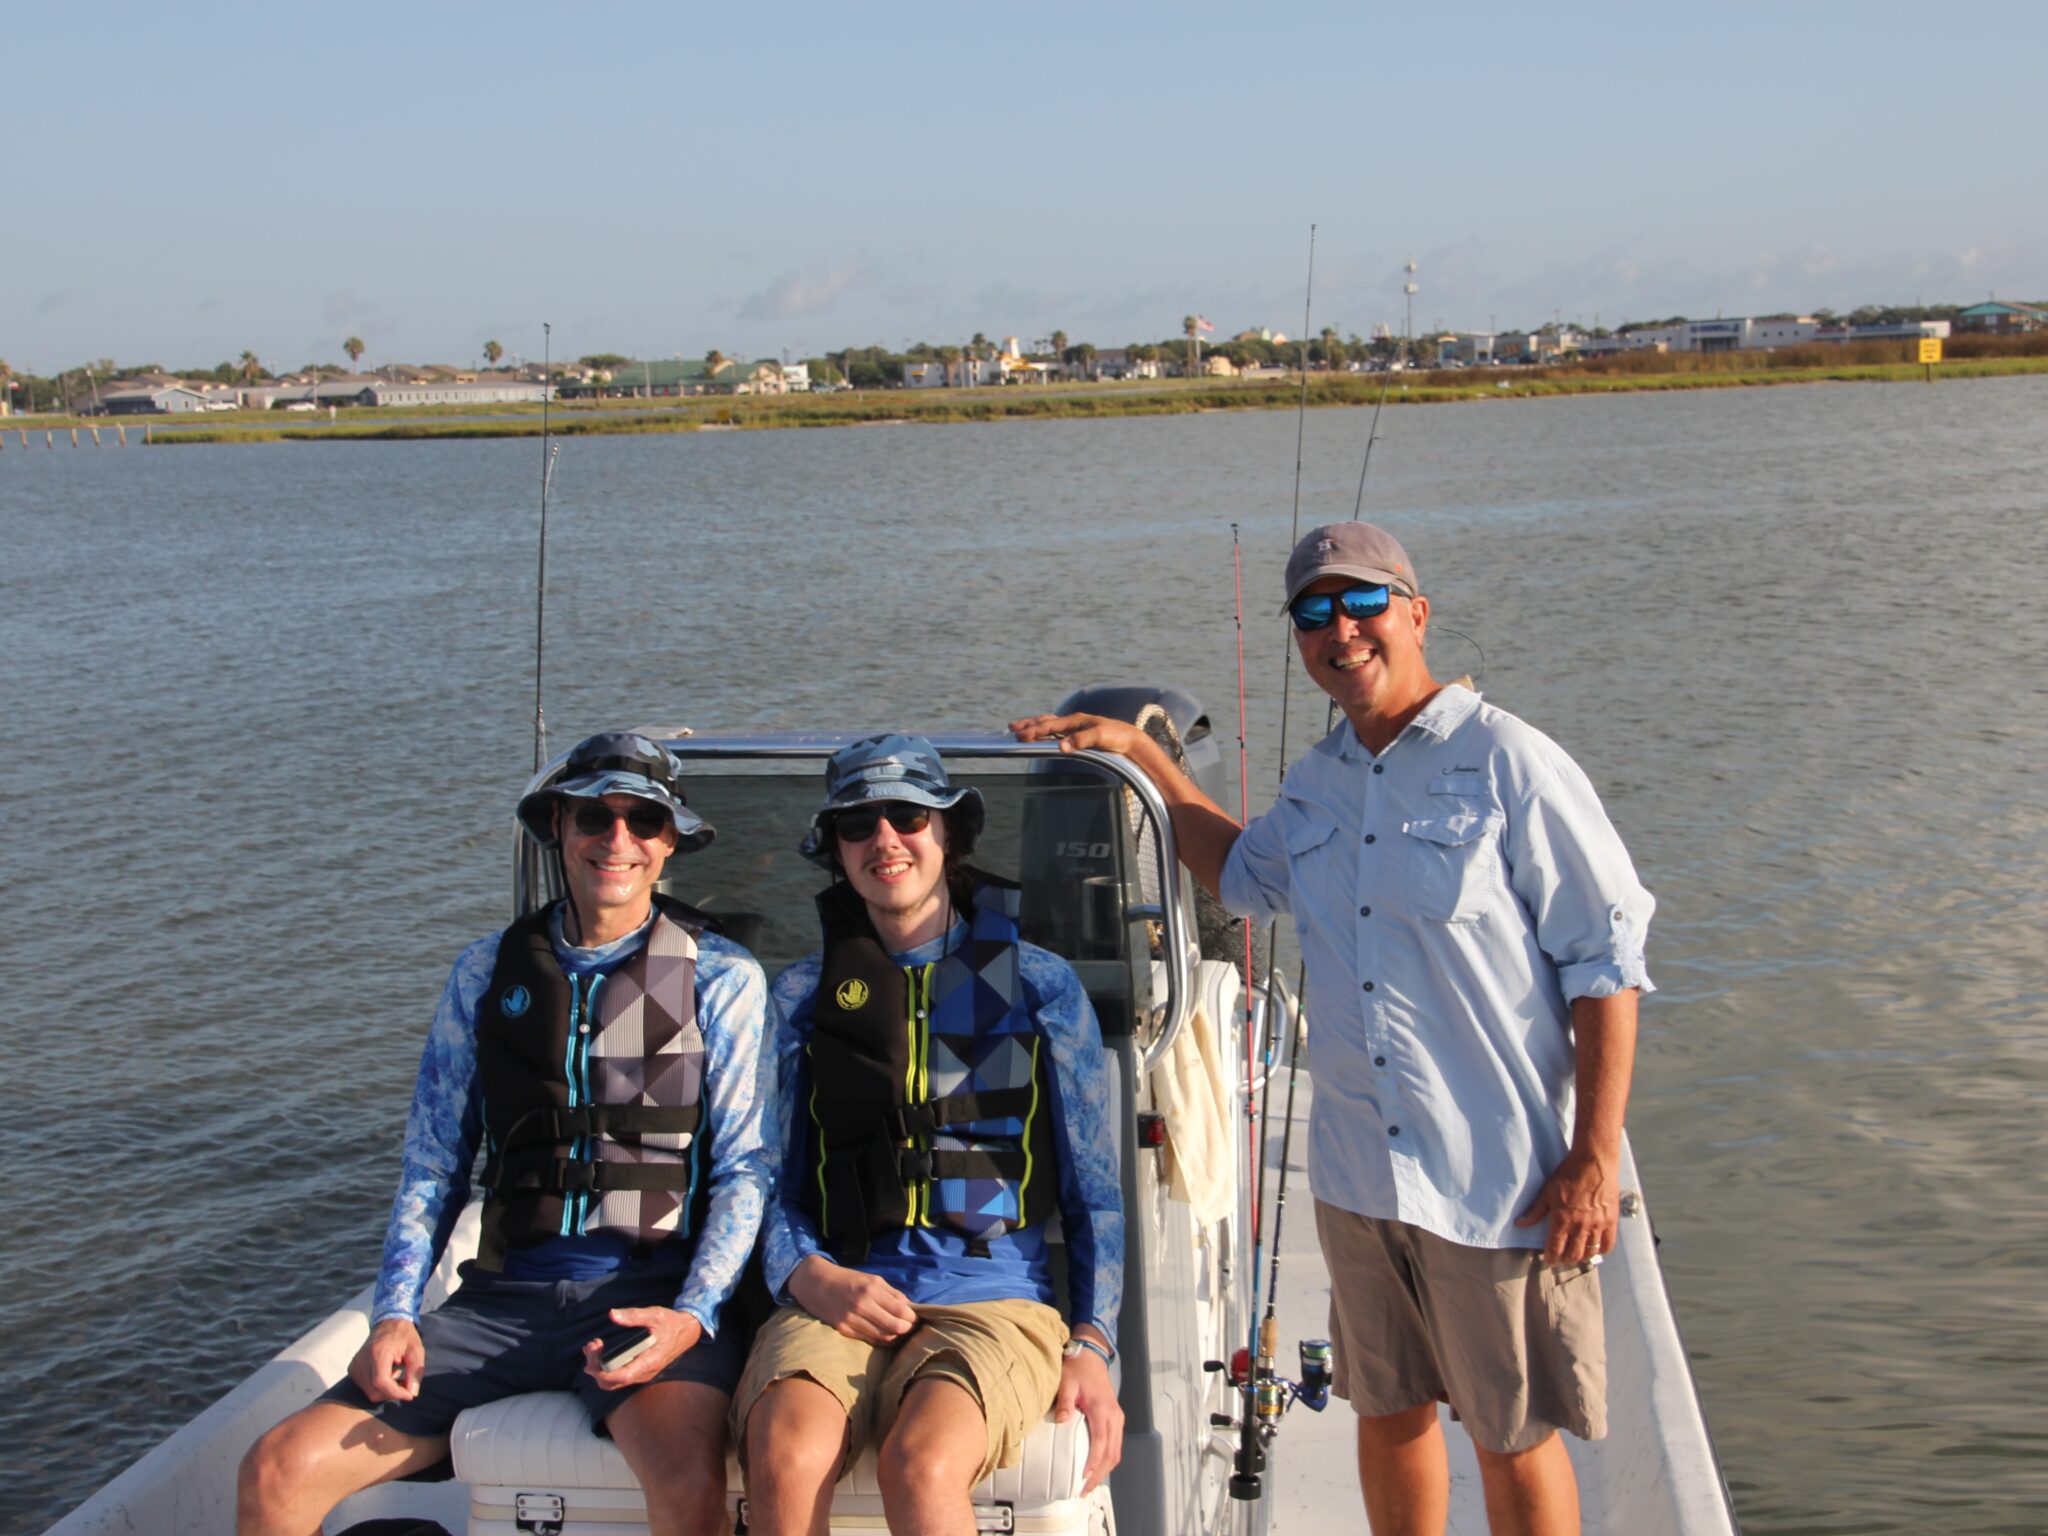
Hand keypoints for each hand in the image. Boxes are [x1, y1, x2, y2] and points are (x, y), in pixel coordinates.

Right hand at [349, 1318, 424, 1403]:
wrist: (388, 1323)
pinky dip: (378, 1387)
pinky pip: (365, 1388)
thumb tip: (412, 1393)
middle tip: (405, 1382)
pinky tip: (387, 1374)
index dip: (395, 1393)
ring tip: (396, 1373)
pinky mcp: (352, 1369)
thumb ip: (415, 1372)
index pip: (381, 1382)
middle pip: (374, 1391)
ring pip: (369, 1392)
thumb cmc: (404, 1336)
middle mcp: (361, 1360)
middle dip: (392, 1393)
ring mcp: (354, 1365)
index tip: (409, 1394)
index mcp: (377, 1352)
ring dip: (386, 1390)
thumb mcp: (416, 1351)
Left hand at [581, 1305, 701, 1390]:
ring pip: (611, 1382)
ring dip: (597, 1368)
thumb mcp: (655, 1315)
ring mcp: (640, 1374)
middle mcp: (644, 1373)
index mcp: (649, 1361)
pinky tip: (599, 1352)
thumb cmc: (671, 1323)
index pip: (622, 1376)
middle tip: (592, 1345)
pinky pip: (616, 1377)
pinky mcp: (637, 1372)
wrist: (686, 1333)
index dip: (603, 1370)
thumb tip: (612, 1314)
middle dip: (595, 1367)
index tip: (594, 1352)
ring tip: (593, 1347)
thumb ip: (633, 1316)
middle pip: (611, 1383)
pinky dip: (604, 1367)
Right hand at [787, 1255, 916, 1342]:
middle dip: (907, 1330)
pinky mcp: (843, 1329)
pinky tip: (885, 1336)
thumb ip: (892, 1293)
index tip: (917, 1319)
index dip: (913, 1318)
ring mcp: (852, 1319)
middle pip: (896, 1327)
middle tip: (910, 1329)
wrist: (815, 1282)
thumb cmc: (846, 1279)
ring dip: (896, 1338)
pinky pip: (869, 1340)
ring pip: (884, 1337)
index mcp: (872, 1289)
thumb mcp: (871, 1279)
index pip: (902, 1311)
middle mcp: (863, 1305)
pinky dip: (881, 1340)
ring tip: (899, 1334)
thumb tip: (911, 1308)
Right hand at [1008, 712, 1145, 757]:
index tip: (1020, 736)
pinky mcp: (1078, 734)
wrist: (1131, 740)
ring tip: (1019, 728)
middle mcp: (1073, 721)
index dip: (1034, 731)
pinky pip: (1056, 731)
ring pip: (1049, 724)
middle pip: (1045, 722)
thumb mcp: (1100, 737)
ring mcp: (1075, 727)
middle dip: (1028, 725)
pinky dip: (1044, 731)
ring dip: (1034, 726)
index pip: (1050, 726)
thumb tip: (1061, 746)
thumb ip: (1080, 741)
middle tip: (1011, 729)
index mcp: (1075, 720)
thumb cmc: (1117, 737)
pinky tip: (1041, 735)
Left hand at [1052, 1337, 1123, 1493]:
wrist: (1091, 1355)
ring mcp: (1117, 1417)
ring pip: (1116, 1451)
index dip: (1094, 1463)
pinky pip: (1115, 1443)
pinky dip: (1107, 1458)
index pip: (1101, 1443)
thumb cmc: (1078, 1368)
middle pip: (1112, 1453)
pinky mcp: (1115, 1417)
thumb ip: (1065, 1402)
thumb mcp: (1067, 1382)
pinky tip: (1096, 1466)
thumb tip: (1061, 1421)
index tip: (1084, 1477)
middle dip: (1100, 1474)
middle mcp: (1114, 1416)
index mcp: (1102, 1409)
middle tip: (1084, 1489)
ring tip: (1089, 1483)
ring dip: (1105, 1469)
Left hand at [1514, 1148, 1618, 1265]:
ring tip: (1575, 1253)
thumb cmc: (1568, 1174)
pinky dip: (1600, 1250)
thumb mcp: (1547, 1191)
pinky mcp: (1611, 1221)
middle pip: (1572, 1255)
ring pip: (1589, 1253)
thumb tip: (1519, 1224)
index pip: (1555, 1249)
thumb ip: (1535, 1211)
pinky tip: (1594, 1247)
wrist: (1594, 1161)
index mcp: (1562, 1219)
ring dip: (1580, 1257)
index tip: (1549, 1260)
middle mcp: (1580, 1225)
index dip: (1551, 1258)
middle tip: (1561, 1257)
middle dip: (1564, 1259)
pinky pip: (1607, 1245)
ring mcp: (1597, 1224)